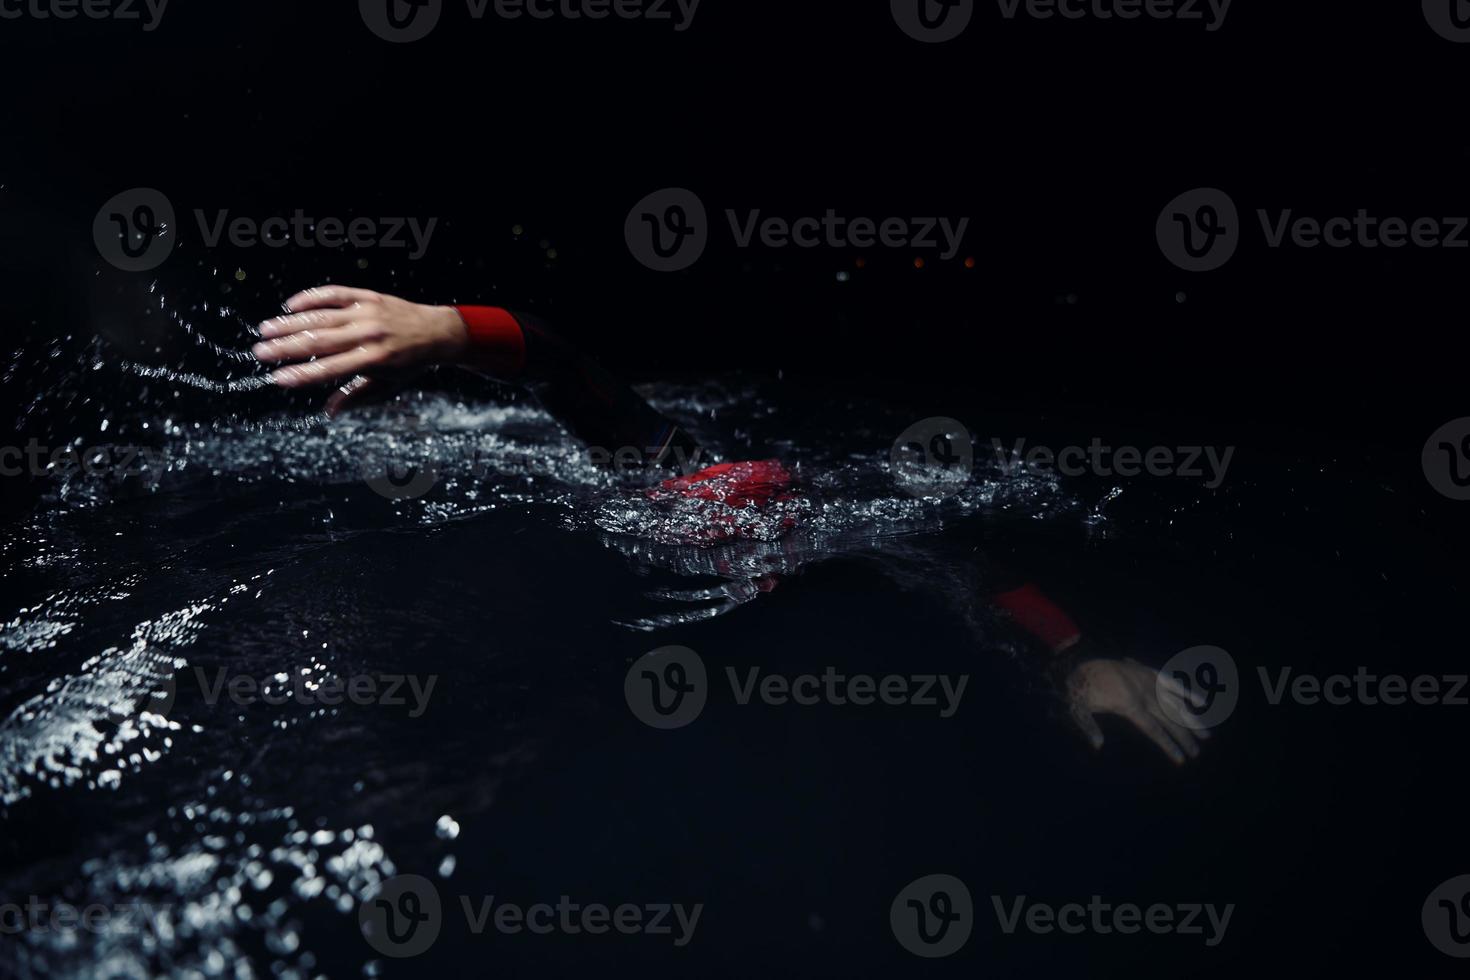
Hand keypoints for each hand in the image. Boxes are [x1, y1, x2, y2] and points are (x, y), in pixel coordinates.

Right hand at [252, 286, 468, 414]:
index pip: (331, 369)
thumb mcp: (388, 385)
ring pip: (322, 316)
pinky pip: (335, 293)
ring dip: (291, 323)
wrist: (438, 332)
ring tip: (265, 330)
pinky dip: (312, 297)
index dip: (302, 375)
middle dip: (287, 347)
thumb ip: (356, 396)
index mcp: (374, 360)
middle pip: (320, 341)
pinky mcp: (368, 296)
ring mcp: (368, 313)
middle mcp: (369, 334)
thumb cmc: (411, 364)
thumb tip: (329, 412)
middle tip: (259, 352)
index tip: (278, 378)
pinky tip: (291, 305)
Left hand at [1065, 657, 1210, 764]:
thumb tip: (1098, 745)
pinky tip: (1202, 701)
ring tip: (1206, 735)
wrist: (1078, 660)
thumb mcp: (1078, 709)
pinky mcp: (1147, 671)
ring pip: (1175, 702)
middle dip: (1185, 737)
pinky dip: (1185, 690)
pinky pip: (1170, 681)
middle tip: (1197, 753)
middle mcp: (1143, 693)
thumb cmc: (1078, 689)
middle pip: (1169, 719)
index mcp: (1129, 704)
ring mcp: (1147, 681)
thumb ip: (1089, 727)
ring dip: (1191, 719)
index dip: (1168, 745)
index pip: (1154, 730)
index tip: (1181, 759)